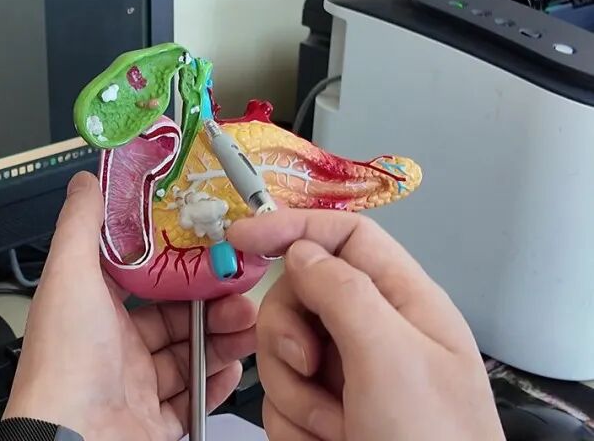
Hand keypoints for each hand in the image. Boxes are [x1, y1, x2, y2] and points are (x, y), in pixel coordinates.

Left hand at [4, 171, 256, 440]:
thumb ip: (81, 225)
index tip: (211, 248)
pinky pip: (192, 401)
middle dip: (212, 302)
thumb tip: (86, 180)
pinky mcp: (152, 424)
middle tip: (243, 289)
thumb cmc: (64, 365)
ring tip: (250, 324)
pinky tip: (237, 367)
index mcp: (91, 312)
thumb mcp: (68, 276)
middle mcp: (111, 348)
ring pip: (188, 356)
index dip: (177, 263)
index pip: (141, 278)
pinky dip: (217, 385)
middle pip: (173, 318)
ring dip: (223, 338)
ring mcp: (133, 388)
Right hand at [227, 209, 502, 440]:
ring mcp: (348, 376)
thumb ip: (342, 290)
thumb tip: (301, 252)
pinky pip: (278, 399)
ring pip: (280, 352)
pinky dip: (295, 424)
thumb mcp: (389, 355)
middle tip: (309, 367)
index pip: (343, 237)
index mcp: (404, 303)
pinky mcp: (326, 413)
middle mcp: (373, 333)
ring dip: (294, 393)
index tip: (244, 235)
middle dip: (288, 335)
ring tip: (336, 425)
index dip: (294, 227)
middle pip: (299, 296)